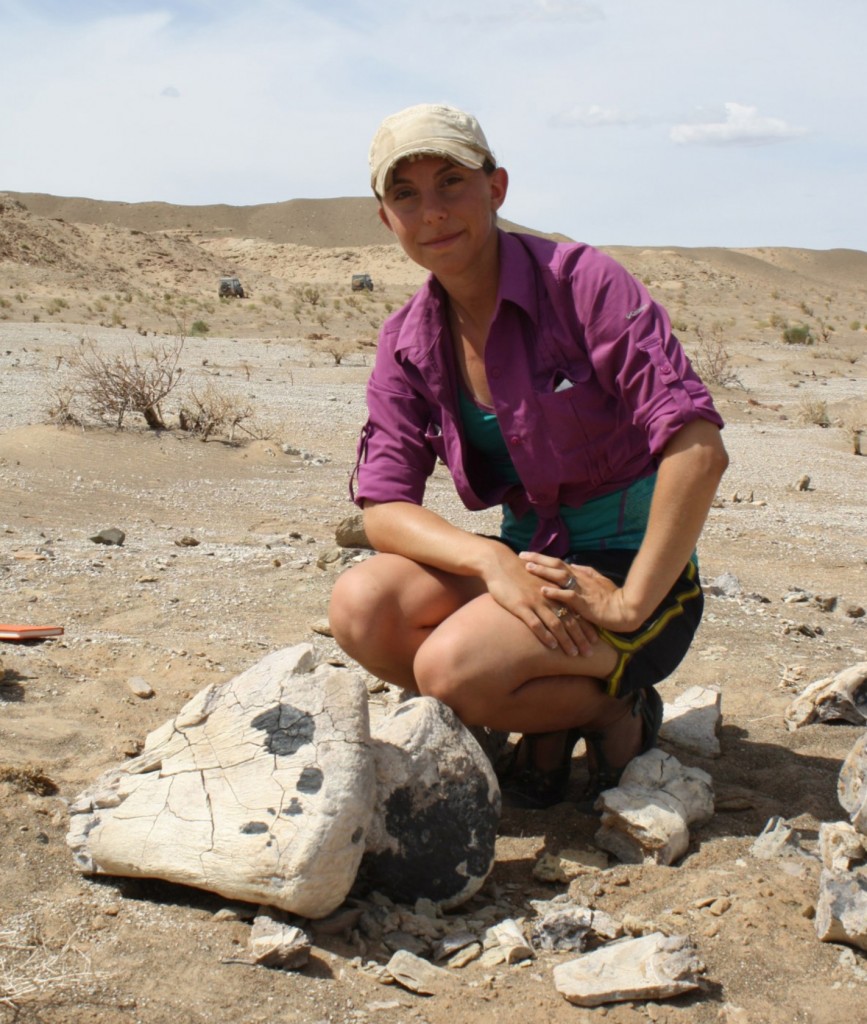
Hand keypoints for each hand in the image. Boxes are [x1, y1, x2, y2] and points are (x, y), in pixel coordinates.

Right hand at [480, 544, 597, 656]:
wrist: (499, 563)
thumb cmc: (518, 571)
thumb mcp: (539, 578)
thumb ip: (550, 590)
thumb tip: (558, 602)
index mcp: (555, 590)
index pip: (576, 610)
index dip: (586, 625)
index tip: (595, 639)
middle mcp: (549, 596)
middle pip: (570, 619)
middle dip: (581, 637)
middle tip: (589, 652)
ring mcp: (535, 601)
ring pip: (556, 623)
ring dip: (566, 640)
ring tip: (573, 654)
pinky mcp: (521, 605)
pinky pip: (536, 623)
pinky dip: (545, 635)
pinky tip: (552, 646)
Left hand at [519, 552, 643, 633]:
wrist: (625, 609)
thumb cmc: (612, 597)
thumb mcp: (598, 581)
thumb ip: (585, 573)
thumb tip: (573, 565)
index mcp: (581, 574)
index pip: (558, 563)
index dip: (542, 558)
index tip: (527, 554)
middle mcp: (580, 579)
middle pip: (556, 565)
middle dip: (538, 560)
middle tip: (521, 555)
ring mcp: (582, 589)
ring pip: (559, 576)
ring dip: (543, 571)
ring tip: (528, 567)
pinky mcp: (584, 603)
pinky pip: (567, 596)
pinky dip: (554, 592)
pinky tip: (542, 590)